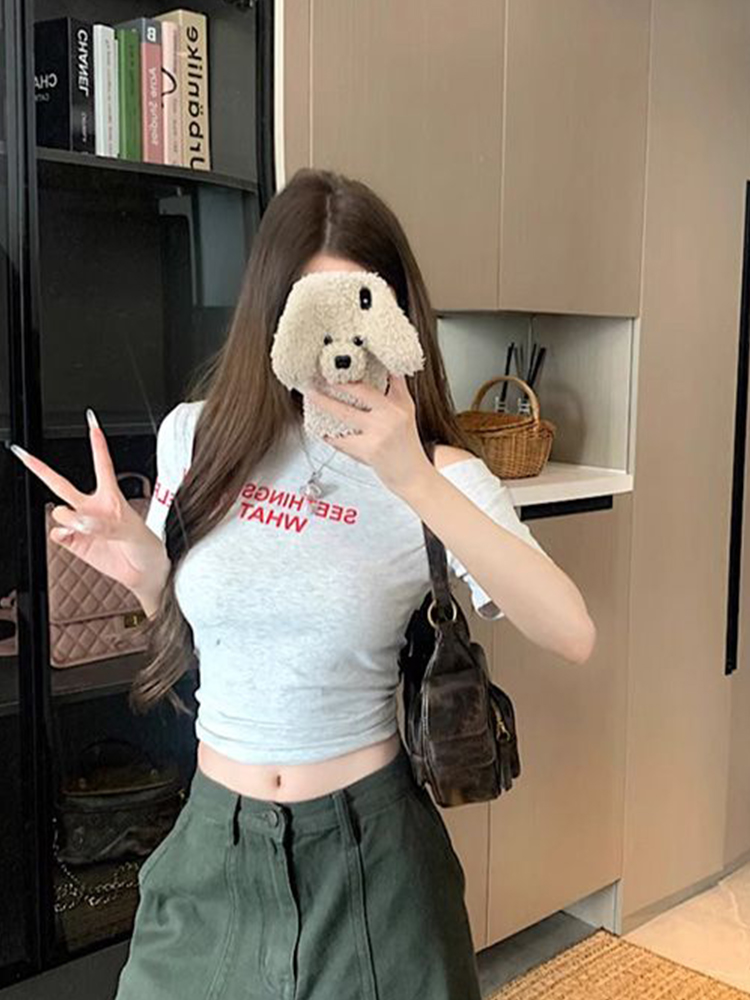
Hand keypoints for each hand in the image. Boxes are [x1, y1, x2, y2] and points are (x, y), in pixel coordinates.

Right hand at [7, 411, 169, 596]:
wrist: (144, 572)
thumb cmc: (146, 546)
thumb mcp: (133, 530)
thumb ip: (105, 525)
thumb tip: (81, 523)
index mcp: (112, 497)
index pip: (102, 464)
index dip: (97, 444)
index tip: (92, 423)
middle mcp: (93, 508)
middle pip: (61, 483)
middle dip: (40, 468)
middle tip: (23, 454)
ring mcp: (82, 525)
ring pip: (59, 510)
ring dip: (67, 517)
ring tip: (85, 527)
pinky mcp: (75, 542)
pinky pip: (57, 533)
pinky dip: (60, 533)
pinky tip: (70, 535)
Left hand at [306, 374, 432, 495]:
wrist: (413, 475)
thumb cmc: (407, 444)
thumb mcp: (407, 411)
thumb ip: (397, 388)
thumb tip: (388, 365)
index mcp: (399, 404)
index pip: (382, 377)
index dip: (358, 368)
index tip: (341, 362)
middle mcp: (390, 416)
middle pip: (359, 392)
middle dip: (336, 382)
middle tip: (319, 374)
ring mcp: (379, 433)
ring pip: (345, 414)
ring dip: (324, 404)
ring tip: (311, 395)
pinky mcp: (369, 450)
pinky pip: (342, 440)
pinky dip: (329, 435)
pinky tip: (319, 429)